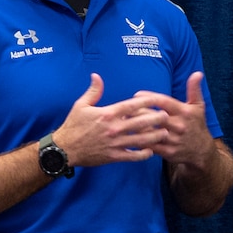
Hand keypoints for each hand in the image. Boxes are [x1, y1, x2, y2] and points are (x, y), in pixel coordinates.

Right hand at [50, 74, 169, 167]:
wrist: (64, 149)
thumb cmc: (72, 126)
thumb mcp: (80, 105)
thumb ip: (93, 91)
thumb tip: (96, 76)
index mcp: (108, 114)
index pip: (132, 105)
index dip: (147, 101)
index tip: (158, 99)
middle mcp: (114, 128)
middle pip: (141, 122)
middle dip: (156, 119)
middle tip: (167, 116)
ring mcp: (115, 143)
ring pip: (140, 140)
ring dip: (155, 136)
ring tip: (165, 133)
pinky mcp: (113, 156)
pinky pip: (132, 156)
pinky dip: (143, 154)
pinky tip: (150, 151)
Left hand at [131, 73, 214, 164]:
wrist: (201, 151)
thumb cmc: (196, 124)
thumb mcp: (199, 106)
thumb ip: (194, 89)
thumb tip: (197, 73)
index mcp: (183, 112)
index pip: (163, 101)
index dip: (148, 97)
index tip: (136, 94)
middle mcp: (178, 125)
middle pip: (153, 116)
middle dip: (138, 111)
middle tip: (125, 108)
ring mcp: (173, 139)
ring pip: (149, 132)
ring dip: (135, 127)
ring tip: (124, 121)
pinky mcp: (168, 152)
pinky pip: (149, 146)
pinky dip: (138, 141)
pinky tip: (129, 136)